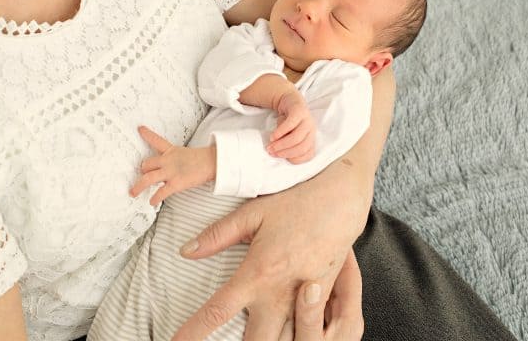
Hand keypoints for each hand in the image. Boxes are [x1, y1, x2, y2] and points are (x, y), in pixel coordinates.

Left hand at [130, 126, 216, 205]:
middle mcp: (167, 160)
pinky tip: (151, 202)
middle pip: (147, 163)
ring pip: (147, 178)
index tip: (139, 129)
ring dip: (138, 186)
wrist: (212, 162)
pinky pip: (161, 192)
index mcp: (171, 151)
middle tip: (142, 175)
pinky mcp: (175, 183)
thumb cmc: (202, 159)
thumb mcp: (185, 154)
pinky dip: (155, 198)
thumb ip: (176, 158)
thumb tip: (171, 167)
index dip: (147, 134)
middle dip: (143, 170)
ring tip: (133, 193)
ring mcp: (170, 172)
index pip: (156, 140)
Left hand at [171, 163, 369, 340]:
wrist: (342, 200)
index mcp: (257, 272)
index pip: (218, 310)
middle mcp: (280, 293)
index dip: (193, 331)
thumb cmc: (296, 203)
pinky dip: (293, 339)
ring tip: (250, 340)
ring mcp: (304, 301)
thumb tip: (185, 251)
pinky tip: (282, 337)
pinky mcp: (324, 301)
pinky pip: (307, 334)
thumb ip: (217, 236)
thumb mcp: (252, 214)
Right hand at [269, 90, 315, 163]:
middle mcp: (312, 130)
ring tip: (270, 146)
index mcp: (311, 139)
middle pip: (302, 147)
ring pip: (297, 138)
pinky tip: (273, 136)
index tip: (280, 157)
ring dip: (281, 144)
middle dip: (286, 153)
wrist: (290, 100)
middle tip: (272, 153)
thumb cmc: (289, 122)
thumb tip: (278, 153)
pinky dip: (280, 132)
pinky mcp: (299, 111)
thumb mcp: (290, 135)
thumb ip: (287, 145)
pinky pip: (290, 124)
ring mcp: (307, 120)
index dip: (294, 159)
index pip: (308, 154)